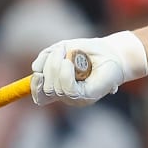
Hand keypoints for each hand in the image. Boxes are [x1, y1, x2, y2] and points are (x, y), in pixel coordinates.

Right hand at [32, 31, 147, 104]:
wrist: (112, 52)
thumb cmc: (89, 51)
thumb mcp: (62, 49)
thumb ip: (46, 57)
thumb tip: (35, 69)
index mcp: (59, 87)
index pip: (41, 97)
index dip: (34, 86)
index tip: (37, 72)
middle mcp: (67, 95)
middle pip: (45, 89)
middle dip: (48, 67)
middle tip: (60, 51)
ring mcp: (78, 98)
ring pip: (55, 89)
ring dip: (55, 67)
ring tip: (66, 54)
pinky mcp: (88, 96)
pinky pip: (69, 89)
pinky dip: (65, 74)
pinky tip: (69, 62)